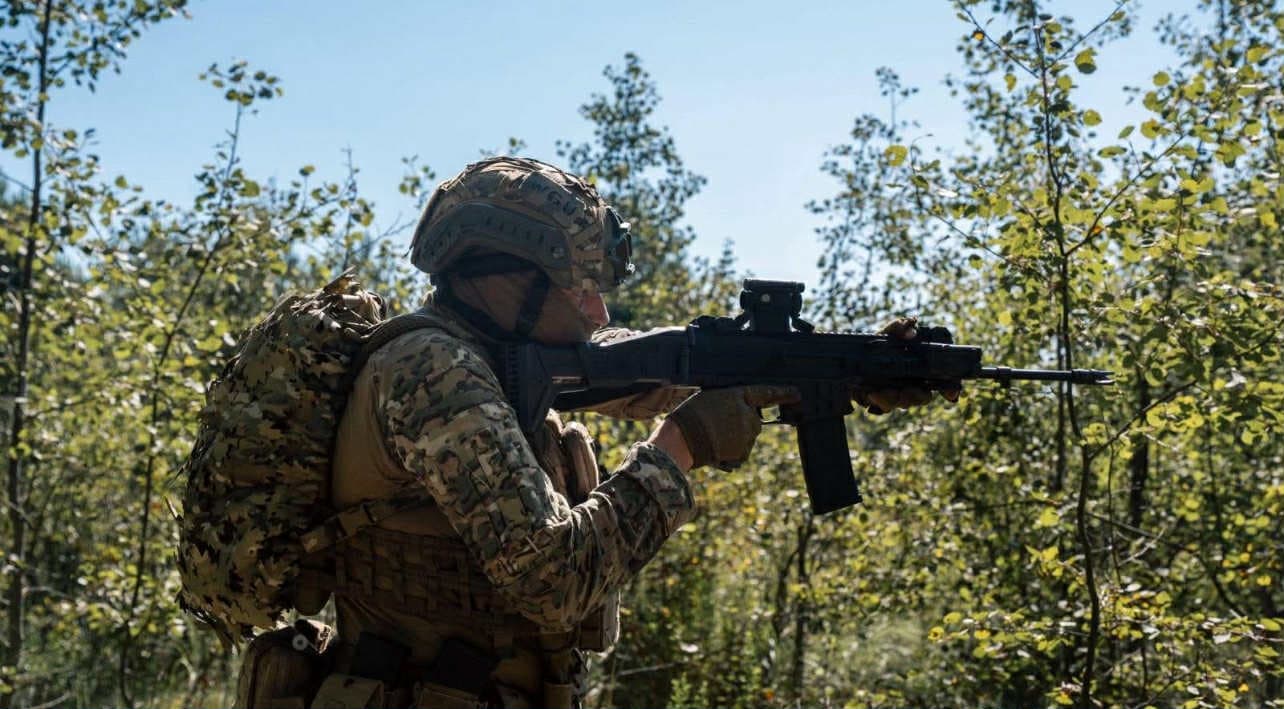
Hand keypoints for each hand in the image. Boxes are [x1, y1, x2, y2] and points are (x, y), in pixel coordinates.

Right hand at [663, 386, 800, 470]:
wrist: (681, 440)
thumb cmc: (689, 416)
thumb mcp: (709, 398)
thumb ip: (728, 402)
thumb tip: (735, 413)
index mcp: (738, 396)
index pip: (765, 393)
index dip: (782, 393)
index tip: (797, 394)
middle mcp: (748, 415)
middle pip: (753, 419)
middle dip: (740, 423)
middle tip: (716, 426)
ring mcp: (747, 435)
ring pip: (746, 436)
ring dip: (734, 437)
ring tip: (711, 437)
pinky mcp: (743, 452)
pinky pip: (741, 451)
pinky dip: (731, 451)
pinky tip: (715, 448)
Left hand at [854, 316, 962, 414]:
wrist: (853, 353)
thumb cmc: (880, 341)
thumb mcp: (890, 330)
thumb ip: (901, 327)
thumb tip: (911, 333)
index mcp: (923, 368)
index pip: (946, 382)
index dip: (951, 389)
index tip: (950, 394)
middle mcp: (914, 383)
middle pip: (924, 397)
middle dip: (917, 396)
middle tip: (907, 390)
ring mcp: (898, 393)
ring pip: (904, 403)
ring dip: (896, 399)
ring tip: (884, 391)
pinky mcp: (881, 400)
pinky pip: (885, 407)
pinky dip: (880, 401)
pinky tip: (872, 393)